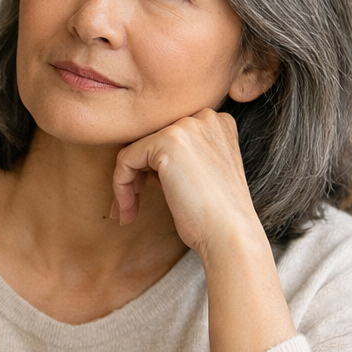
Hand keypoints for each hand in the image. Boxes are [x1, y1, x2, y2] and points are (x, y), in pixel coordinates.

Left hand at [110, 109, 260, 254]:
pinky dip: (121, 186)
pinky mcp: (168, 140)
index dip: (152, 168)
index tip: (145, 195)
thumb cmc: (215, 216)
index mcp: (217, 123)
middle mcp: (204, 117)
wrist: (230, 235)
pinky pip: (126, 159)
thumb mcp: (199, 177)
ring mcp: (187, 125)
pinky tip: (128, 210)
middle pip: (151, 140)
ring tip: (127, 212)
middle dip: (136, 174)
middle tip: (128, 206)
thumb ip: (176, 161)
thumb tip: (141, 164)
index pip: (168, 138)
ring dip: (125, 183)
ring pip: (135, 149)